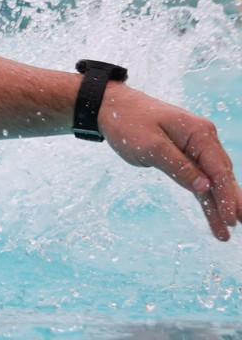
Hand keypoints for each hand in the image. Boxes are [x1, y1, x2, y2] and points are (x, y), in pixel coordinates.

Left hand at [100, 86, 241, 239]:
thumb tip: (206, 188)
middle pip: (221, 176)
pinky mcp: (184, 155)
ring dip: (217, 206)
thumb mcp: (152, 147)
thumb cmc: (129, 123)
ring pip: (211, 181)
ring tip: (225, 233)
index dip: (226, 195)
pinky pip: (198, 180)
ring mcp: (195, 147)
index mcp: (200, 133)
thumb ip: (180, 167)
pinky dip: (204, 198)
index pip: (219, 169)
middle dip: (229, 203)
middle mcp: (204, 139)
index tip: (231, 218)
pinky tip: (213, 216)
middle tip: (237, 226)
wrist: (111, 107)